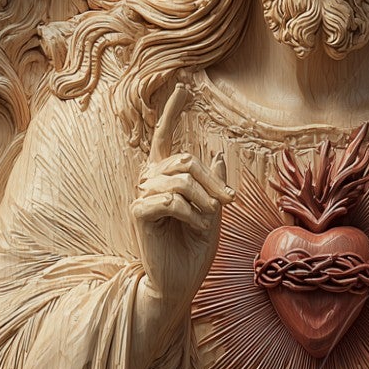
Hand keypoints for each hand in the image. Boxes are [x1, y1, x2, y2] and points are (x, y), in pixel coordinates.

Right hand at [131, 85, 231, 327]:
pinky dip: (190, 214)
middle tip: (228, 203)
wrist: (181, 281)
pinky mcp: (139, 213)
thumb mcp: (212, 211)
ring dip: (203, 201)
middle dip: (212, 181)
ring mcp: (142, 196)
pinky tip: (191, 228)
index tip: (182, 86)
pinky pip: (170, 200)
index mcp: (165, 178)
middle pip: (184, 159)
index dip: (172, 112)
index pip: (163, 137)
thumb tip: (214, 151)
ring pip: (180, 179)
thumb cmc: (194, 250)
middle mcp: (150, 182)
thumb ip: (212, 183)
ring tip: (206, 221)